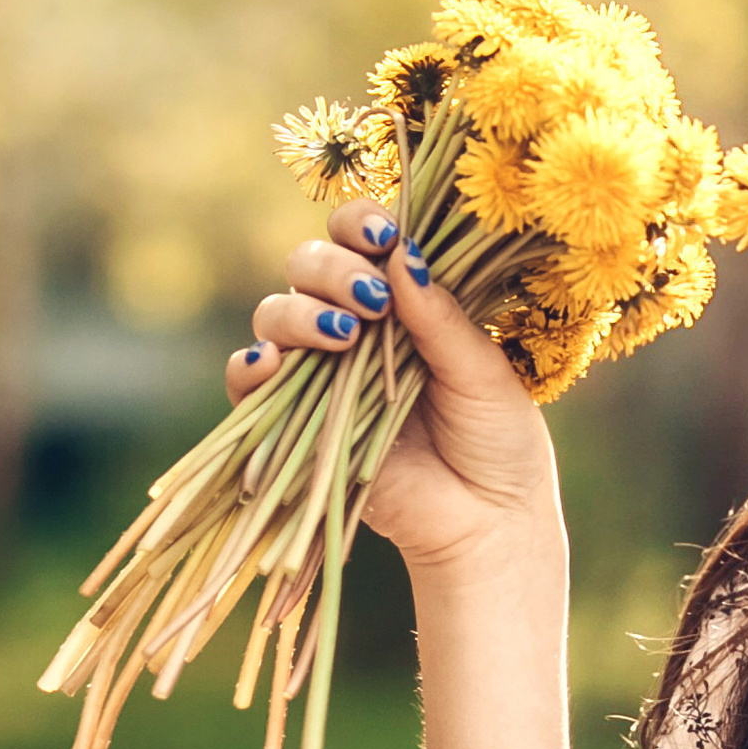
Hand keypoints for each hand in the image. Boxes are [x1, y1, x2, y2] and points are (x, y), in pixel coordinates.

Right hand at [227, 199, 559, 569]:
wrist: (487, 524)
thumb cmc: (498, 442)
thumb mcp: (482, 371)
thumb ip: (440, 317)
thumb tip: (403, 254)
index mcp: (403, 301)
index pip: (361, 240)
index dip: (360, 224)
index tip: (383, 234)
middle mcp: (355, 327)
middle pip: (307, 267)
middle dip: (332, 270)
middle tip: (372, 299)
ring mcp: (320, 373)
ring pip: (275, 316)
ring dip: (300, 314)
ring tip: (343, 337)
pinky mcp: (295, 423)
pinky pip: (249, 384)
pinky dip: (250, 366)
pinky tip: (270, 363)